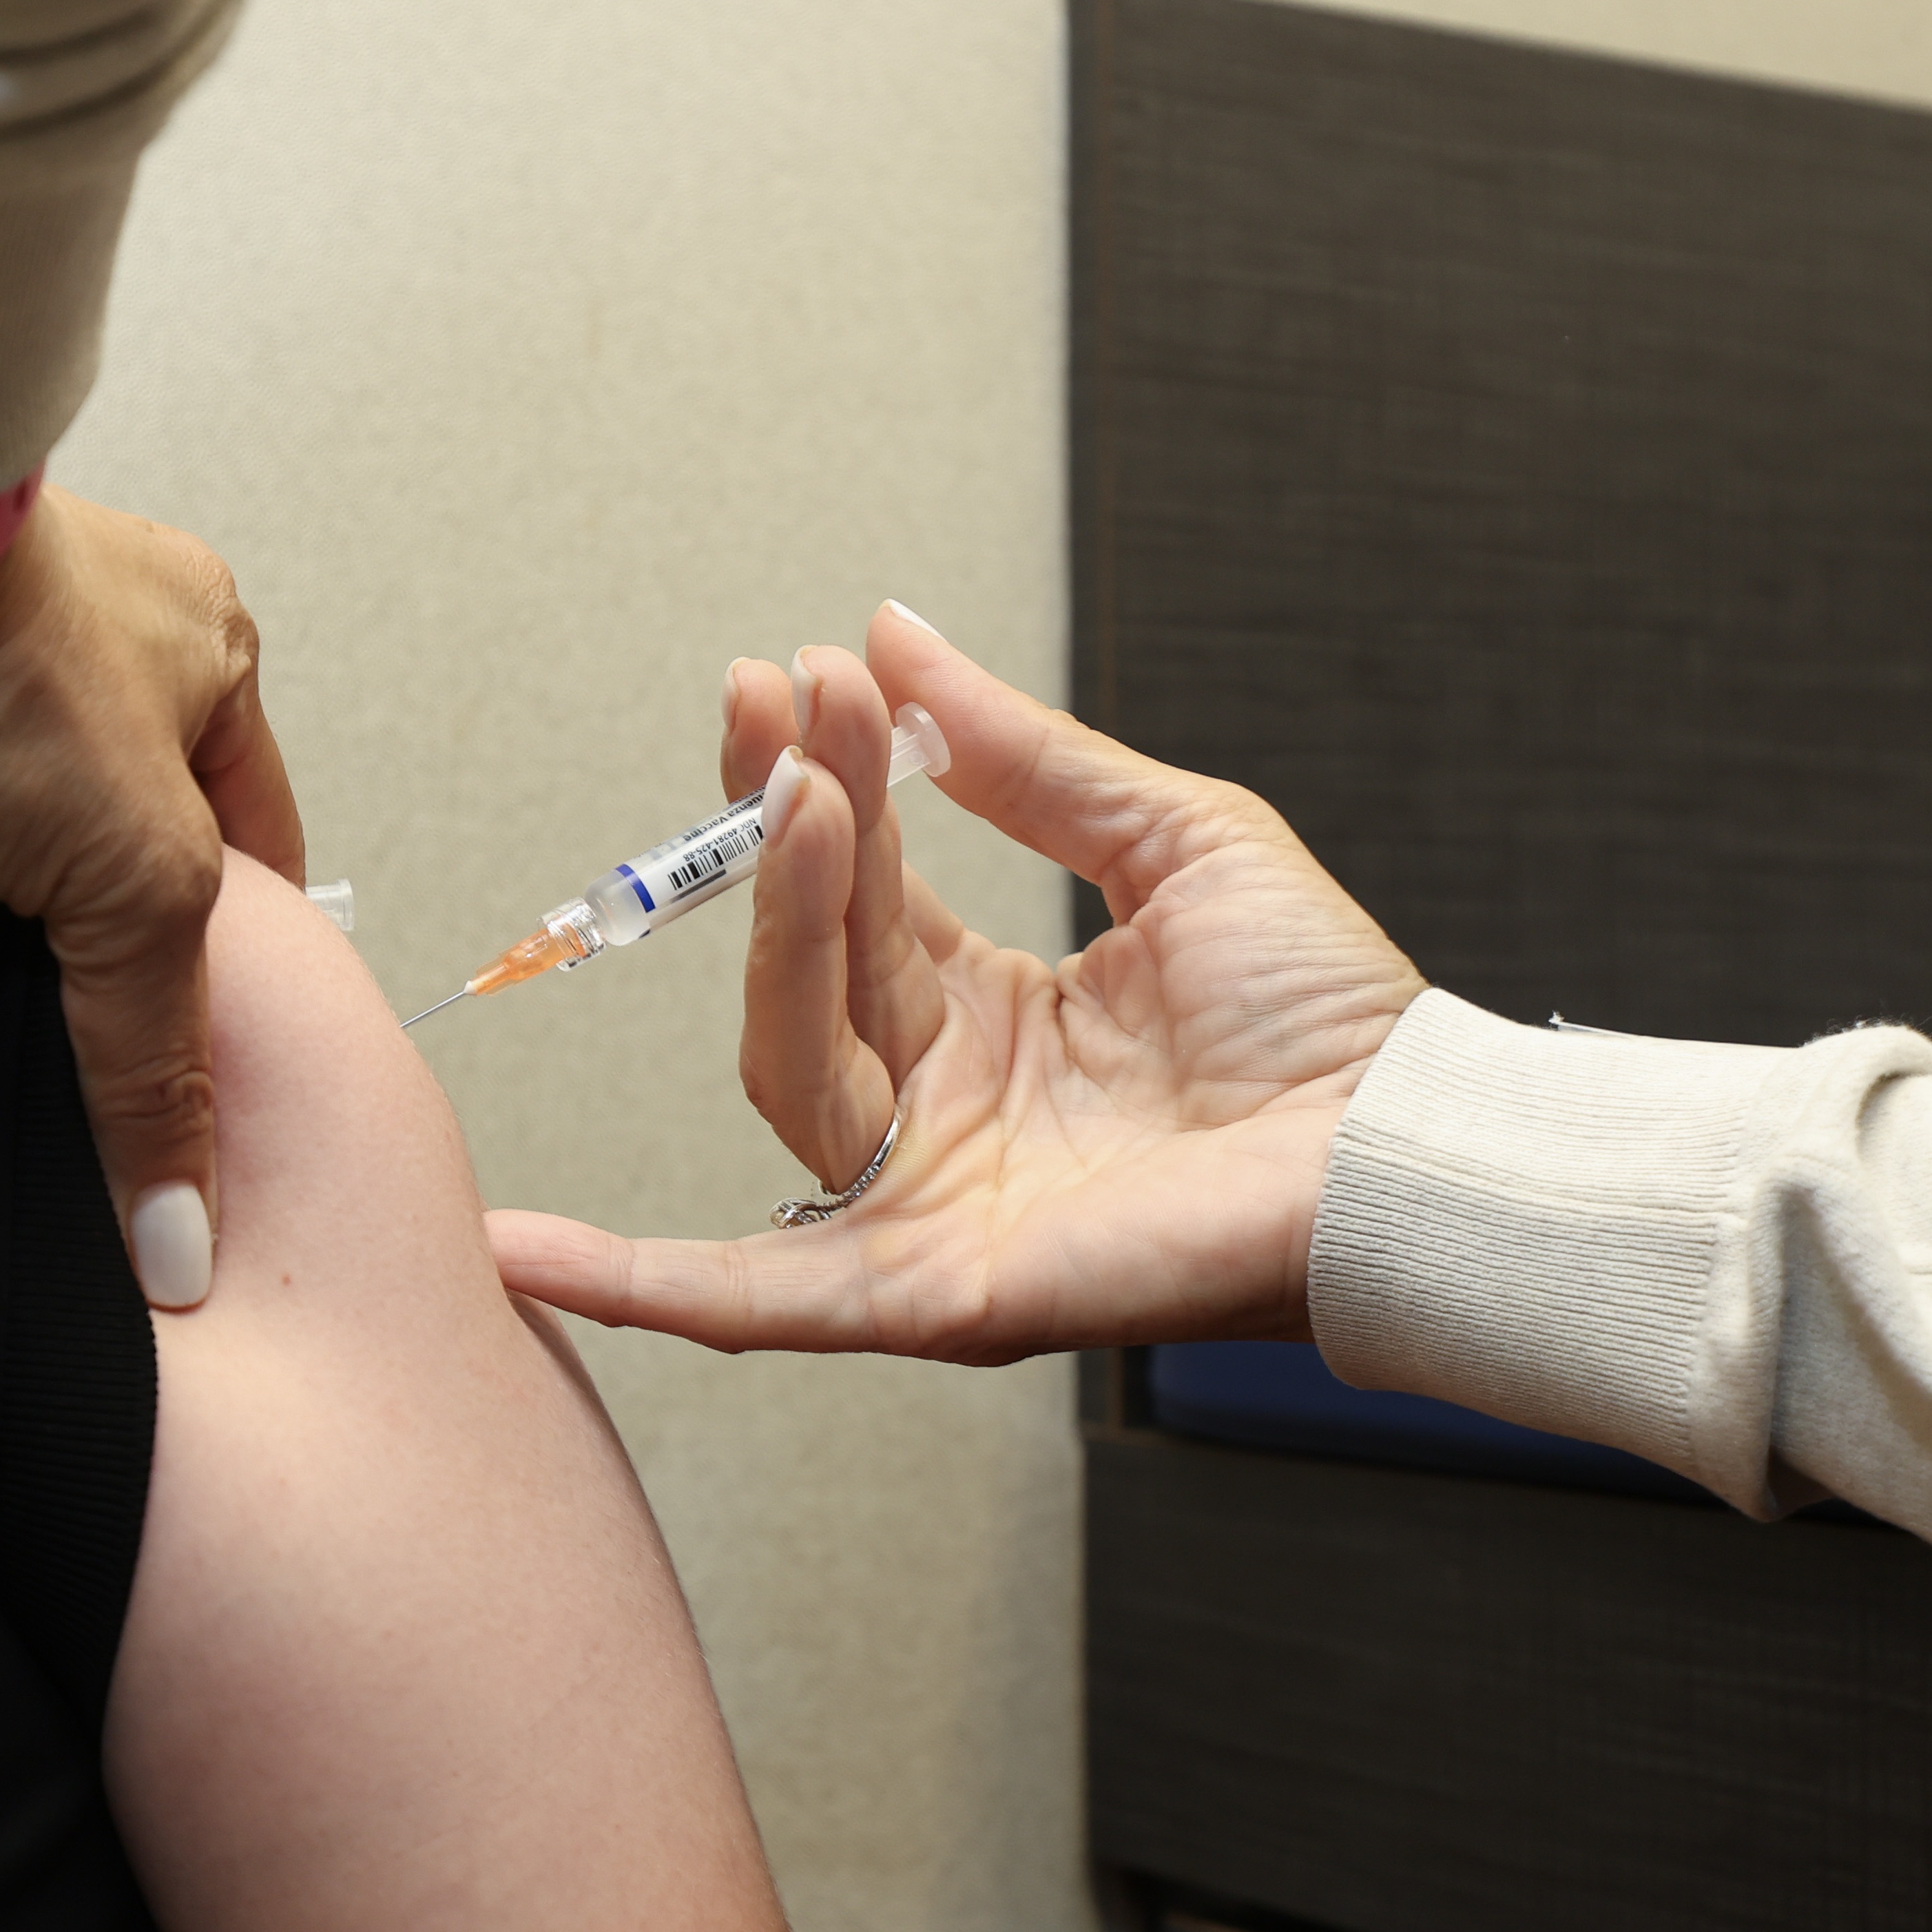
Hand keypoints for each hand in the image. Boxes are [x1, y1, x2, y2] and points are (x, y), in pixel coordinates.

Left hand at [0, 488, 301, 1308]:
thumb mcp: (135, 868)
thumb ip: (159, 1048)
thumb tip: (182, 1231)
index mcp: (207, 659)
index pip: (253, 853)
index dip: (241, 974)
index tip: (217, 1088)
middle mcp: (97, 661)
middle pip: (125, 857)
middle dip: (100, 961)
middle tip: (87, 1090)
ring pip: (1, 854)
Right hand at [486, 606, 1422, 1361]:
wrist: (1410, 1136)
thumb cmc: (1328, 1012)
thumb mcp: (1169, 836)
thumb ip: (1022, 753)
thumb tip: (895, 632)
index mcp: (986, 1015)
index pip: (855, 897)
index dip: (816, 787)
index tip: (796, 676)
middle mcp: (939, 1110)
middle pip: (804, 974)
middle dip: (783, 841)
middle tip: (783, 709)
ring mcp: (930, 1203)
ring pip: (789, 1071)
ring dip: (772, 934)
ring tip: (795, 801)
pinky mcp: (941, 1287)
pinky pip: (769, 1299)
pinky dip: (640, 1284)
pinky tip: (521, 1251)